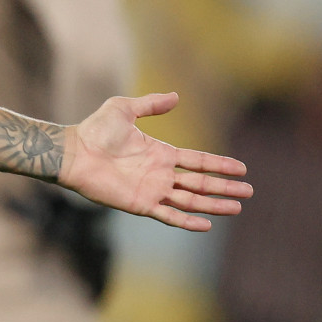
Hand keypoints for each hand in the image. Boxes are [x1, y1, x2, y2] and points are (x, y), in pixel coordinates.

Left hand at [59, 92, 250, 230]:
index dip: (220, 164)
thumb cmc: (94, 130)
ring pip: (190, 200)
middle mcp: (160, 173)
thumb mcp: (124, 109)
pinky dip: (187, 221)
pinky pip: (168, 215)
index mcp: (161, 153)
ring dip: (213, 205)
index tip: (242, 168)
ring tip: (237, 207)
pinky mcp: (140, 204)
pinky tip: (206, 225)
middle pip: (200, 183)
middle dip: (225, 187)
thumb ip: (151, 104)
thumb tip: (176, 96)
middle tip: (249, 191)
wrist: (73, 152)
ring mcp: (151, 190)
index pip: (198, 161)